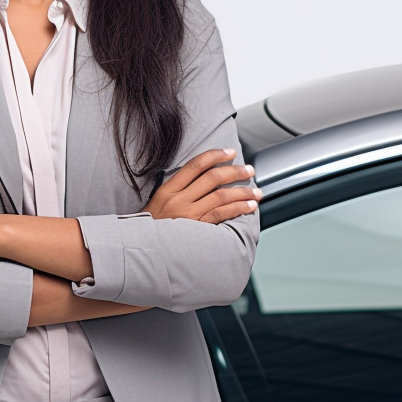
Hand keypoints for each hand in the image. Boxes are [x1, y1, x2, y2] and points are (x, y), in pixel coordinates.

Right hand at [142, 148, 261, 223]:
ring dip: (242, 192)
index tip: (230, 153)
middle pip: (212, 178)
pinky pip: (221, 215)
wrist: (144, 249)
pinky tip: (249, 206)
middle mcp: (179, 200)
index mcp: (168, 189)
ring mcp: (188, 215)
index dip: (215, 155)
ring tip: (256, 191)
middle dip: (235, 172)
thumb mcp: (159, 202)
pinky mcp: (197, 229)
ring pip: (221, 196)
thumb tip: (205, 176)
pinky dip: (238, 209)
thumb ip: (179, 188)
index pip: (195, 165)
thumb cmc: (154, 225)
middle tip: (249, 170)